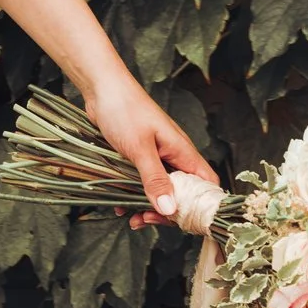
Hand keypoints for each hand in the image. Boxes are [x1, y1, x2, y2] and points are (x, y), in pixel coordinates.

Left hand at [82, 71, 219, 230]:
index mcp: (183, 153)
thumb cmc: (124, 111)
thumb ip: (154, 179)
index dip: (199, 207)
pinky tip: (119, 205)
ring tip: (131, 218)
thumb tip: (170, 210)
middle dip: (167, 211)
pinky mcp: (137, 157)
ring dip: (147, 206)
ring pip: (160, 190)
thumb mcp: (139, 149)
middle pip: (183, 193)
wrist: (100, 87)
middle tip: (146, 219)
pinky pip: (141, 183)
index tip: (179, 221)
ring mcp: (155, 157)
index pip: (206, 186)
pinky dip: (133, 195)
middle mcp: (173, 157)